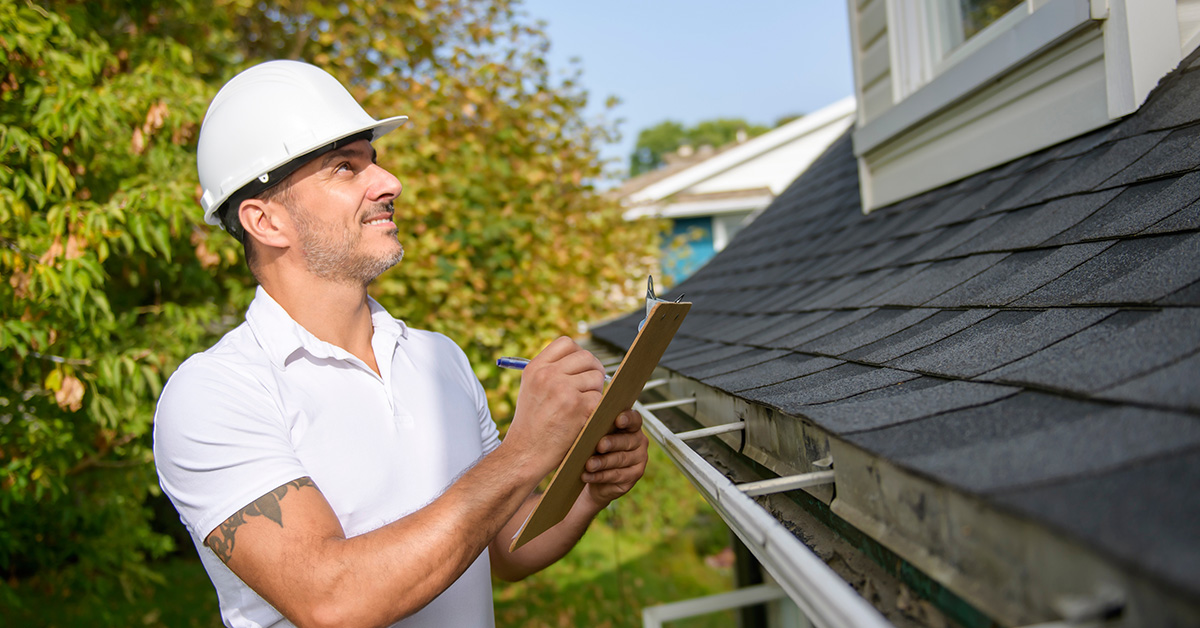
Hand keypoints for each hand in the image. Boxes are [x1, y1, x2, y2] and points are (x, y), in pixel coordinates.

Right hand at [506, 337, 605, 473]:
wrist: (525, 453)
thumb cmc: (531, 425)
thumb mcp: (530, 389)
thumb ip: (550, 371)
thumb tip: (581, 360)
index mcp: (536, 368)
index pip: (566, 343)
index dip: (578, 354)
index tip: (580, 368)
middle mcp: (549, 375)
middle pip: (587, 357)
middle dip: (593, 371)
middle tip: (590, 388)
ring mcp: (564, 390)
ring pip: (597, 377)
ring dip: (596, 391)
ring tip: (583, 407)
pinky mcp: (579, 407)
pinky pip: (600, 398)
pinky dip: (597, 409)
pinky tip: (585, 419)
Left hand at [581, 409, 647, 507]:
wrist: (595, 476)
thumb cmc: (594, 449)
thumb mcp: (594, 436)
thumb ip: (595, 427)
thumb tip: (586, 420)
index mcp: (631, 426)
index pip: (634, 419)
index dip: (627, 418)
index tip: (618, 420)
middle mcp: (639, 441)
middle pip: (626, 441)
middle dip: (611, 443)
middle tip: (599, 446)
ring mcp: (639, 459)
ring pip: (620, 459)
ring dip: (603, 462)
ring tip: (589, 465)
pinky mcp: (634, 475)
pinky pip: (616, 475)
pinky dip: (599, 476)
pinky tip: (587, 475)